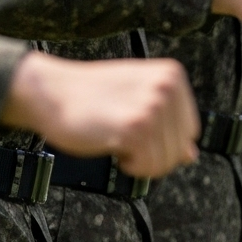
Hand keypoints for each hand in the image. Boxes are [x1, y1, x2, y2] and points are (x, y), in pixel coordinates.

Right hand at [0, 53, 197, 175]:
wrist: (50, 92)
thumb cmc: (91, 97)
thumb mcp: (137, 102)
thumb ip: (167, 125)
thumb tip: (191, 156)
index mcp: (172, 75)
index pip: (190, 131)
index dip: (164, 141)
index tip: (137, 130)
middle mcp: (167, 87)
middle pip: (180, 149)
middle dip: (153, 154)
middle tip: (123, 135)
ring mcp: (152, 106)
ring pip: (166, 161)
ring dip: (140, 160)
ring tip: (115, 135)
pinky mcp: (135, 127)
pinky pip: (148, 167)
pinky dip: (131, 166)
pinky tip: (112, 144)